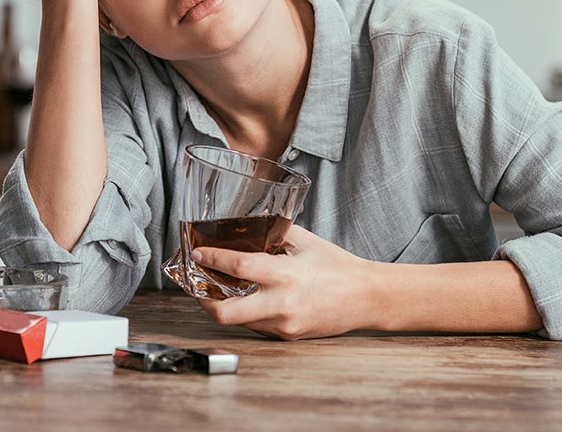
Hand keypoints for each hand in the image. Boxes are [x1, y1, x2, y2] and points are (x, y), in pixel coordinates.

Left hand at [192, 225, 374, 340]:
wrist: (365, 297)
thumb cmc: (337, 266)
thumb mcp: (305, 241)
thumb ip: (275, 232)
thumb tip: (249, 225)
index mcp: (285, 274)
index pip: (238, 268)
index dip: (213, 259)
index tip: (197, 253)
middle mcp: (281, 304)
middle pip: (226, 313)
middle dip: (203, 300)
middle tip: (196, 285)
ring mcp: (283, 324)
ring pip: (239, 321)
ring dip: (223, 307)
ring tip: (216, 290)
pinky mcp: (287, 336)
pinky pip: (256, 326)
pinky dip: (246, 312)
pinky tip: (245, 299)